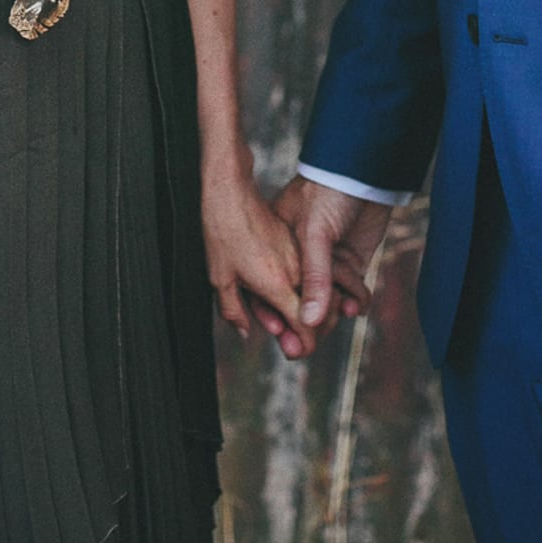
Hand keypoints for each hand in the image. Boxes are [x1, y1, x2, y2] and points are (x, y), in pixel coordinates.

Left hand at [201, 165, 311, 351]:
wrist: (231, 192)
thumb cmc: (222, 233)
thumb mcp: (221, 279)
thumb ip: (234, 312)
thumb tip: (245, 332)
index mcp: (279, 285)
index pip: (305, 326)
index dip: (303, 344)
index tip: (293, 350)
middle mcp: (296, 272)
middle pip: (320, 313)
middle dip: (311, 331)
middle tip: (290, 340)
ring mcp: (299, 256)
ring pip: (320, 293)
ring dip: (312, 311)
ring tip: (288, 320)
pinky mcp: (297, 243)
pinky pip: (312, 274)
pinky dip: (309, 290)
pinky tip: (290, 294)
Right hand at [260, 177, 393, 358]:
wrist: (365, 169)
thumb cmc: (328, 192)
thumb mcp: (314, 234)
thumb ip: (314, 277)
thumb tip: (309, 322)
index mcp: (281, 247)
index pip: (270, 288)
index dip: (273, 314)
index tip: (280, 336)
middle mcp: (302, 257)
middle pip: (297, 301)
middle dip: (303, 324)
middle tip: (304, 349)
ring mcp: (328, 260)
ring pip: (326, 300)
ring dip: (332, 314)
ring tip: (339, 316)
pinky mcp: (352, 261)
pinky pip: (350, 292)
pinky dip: (354, 302)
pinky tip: (356, 305)